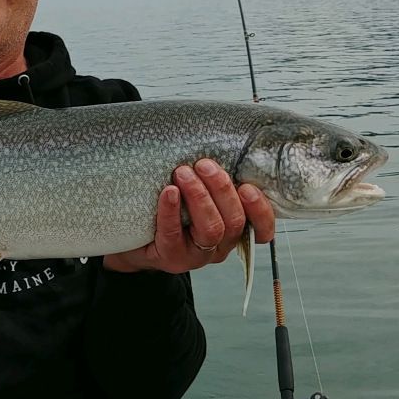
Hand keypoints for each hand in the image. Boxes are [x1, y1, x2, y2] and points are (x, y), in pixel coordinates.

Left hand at [103, 159, 275, 274]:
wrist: (136, 238)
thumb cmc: (171, 209)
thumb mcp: (198, 195)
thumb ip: (212, 180)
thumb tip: (217, 141)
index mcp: (233, 230)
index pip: (262, 229)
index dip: (260, 210)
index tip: (248, 187)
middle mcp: (220, 245)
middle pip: (234, 221)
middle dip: (221, 190)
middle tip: (204, 165)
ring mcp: (197, 255)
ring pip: (211, 229)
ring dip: (199, 197)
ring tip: (183, 173)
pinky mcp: (172, 257)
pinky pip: (174, 234)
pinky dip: (171, 211)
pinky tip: (169, 192)